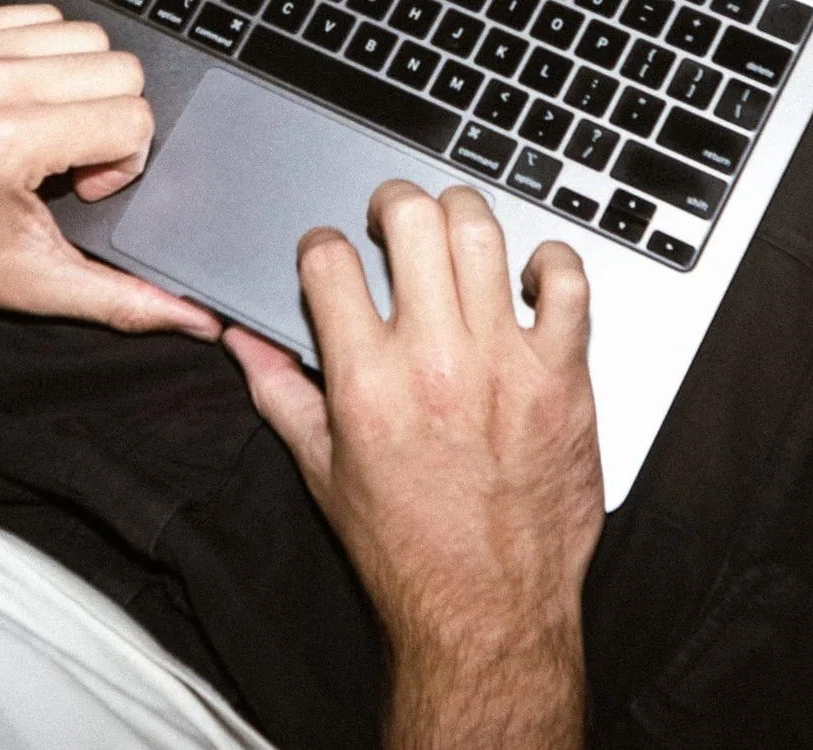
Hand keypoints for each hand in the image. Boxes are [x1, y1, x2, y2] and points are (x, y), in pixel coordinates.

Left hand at [0, 4, 216, 339]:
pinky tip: (18, 100)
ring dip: (78, 82)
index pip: (132, 117)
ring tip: (41, 127)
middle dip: (108, 117)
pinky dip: (42, 55)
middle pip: (119, 67)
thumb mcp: (37, 284)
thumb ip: (125, 300)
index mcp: (7, 141)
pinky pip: (40, 16)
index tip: (78, 186)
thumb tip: (195, 320)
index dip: (120, 161)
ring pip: (85, 35)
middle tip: (63, 159)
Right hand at [227, 182, 599, 748]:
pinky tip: (531, 276)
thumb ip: (280, 393)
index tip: (332, 253)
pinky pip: (568, 282)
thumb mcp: (322, 471)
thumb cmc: (408, 551)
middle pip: (412, 221)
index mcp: (367, 383)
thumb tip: (243, 343)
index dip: (322, 244)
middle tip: (394, 218)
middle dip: (394, 202)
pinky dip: (551, 263)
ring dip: (463, 213)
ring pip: (484, 233)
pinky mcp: (563, 377)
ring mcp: (505, 363)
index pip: (329, 262)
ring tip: (455, 228)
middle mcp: (434, 361)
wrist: (486, 609)